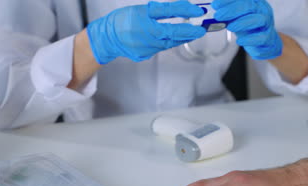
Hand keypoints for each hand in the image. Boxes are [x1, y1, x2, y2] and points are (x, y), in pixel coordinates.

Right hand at [87, 1, 205, 63]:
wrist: (106, 37)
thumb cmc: (123, 20)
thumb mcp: (144, 10)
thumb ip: (164, 10)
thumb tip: (183, 7)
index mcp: (151, 30)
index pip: (175, 29)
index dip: (189, 27)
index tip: (200, 24)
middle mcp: (151, 43)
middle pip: (175, 39)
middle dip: (189, 34)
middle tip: (200, 30)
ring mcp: (149, 51)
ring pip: (169, 44)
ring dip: (179, 38)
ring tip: (189, 32)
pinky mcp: (145, 55)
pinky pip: (160, 48)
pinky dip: (167, 42)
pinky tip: (170, 37)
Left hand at [212, 0, 282, 59]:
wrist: (265, 43)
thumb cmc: (249, 27)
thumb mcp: (237, 17)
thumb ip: (228, 13)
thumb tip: (214, 9)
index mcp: (255, 2)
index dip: (228, 1)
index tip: (215, 5)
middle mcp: (263, 10)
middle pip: (249, 6)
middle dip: (232, 10)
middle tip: (218, 15)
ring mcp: (267, 24)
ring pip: (258, 19)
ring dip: (242, 23)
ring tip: (230, 27)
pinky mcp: (269, 38)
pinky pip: (261, 37)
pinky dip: (250, 39)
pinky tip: (240, 41)